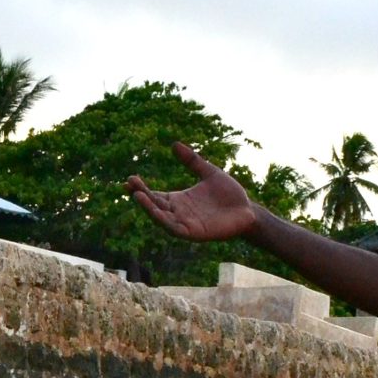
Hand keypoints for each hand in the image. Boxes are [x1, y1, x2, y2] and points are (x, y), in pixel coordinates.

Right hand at [126, 142, 256, 242]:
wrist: (248, 210)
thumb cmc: (229, 193)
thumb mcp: (209, 172)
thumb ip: (192, 160)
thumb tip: (174, 144)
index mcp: (180, 199)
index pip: (155, 195)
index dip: (142, 188)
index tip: (130, 178)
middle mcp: (179, 213)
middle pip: (155, 205)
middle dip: (141, 196)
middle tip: (129, 184)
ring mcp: (185, 224)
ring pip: (161, 218)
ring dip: (149, 209)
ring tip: (138, 196)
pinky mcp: (194, 233)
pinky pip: (175, 229)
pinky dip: (165, 221)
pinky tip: (157, 211)